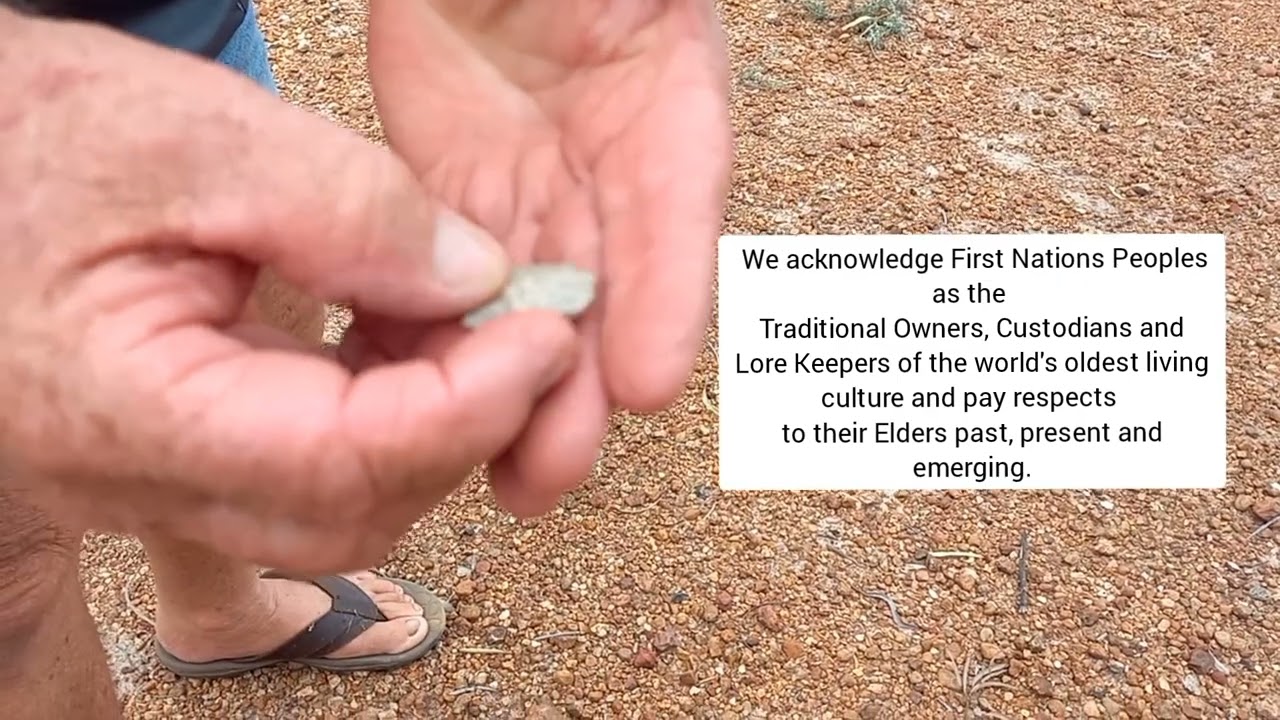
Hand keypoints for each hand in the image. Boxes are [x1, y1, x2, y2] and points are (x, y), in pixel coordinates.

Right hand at [0, 9, 577, 574]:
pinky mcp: (174, 454)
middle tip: (526, 332)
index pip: (340, 460)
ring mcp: (151, 479)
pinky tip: (409, 335)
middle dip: (463, 428)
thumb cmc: (29, 133)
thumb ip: (346, 208)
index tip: (546, 334)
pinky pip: (304, 469)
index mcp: (125, 409)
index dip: (468, 407)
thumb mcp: (191, 134)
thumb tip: (477, 279)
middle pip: (349, 510)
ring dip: (429, 426)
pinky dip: (380, 415)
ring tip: (475, 324)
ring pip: (335, 505)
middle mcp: (134, 478)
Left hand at [365, 0, 733, 515]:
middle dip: (573, 386)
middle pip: (597, 289)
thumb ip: (632, 22)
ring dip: (511, 391)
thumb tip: (625, 88)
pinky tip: (418, 399)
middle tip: (547, 471)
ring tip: (501, 478)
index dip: (664, 301)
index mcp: (666, 102)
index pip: (673, 211)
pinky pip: (444, 274)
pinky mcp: (453, 192)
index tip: (648, 386)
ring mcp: (529, 186)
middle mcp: (605, 167)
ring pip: (523, 302)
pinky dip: (435, 337)